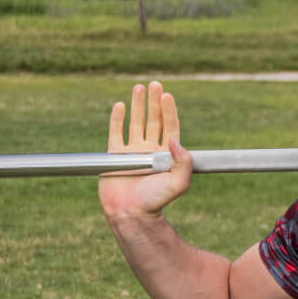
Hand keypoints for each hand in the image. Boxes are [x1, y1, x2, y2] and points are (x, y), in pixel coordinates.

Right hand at [98, 80, 193, 219]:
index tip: (167, 96)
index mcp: (165, 154)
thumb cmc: (156, 201)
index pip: (169, 127)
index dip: (169, 111)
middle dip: (154, 102)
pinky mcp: (114, 155)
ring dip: (137, 105)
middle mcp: (149, 149)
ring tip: (139, 88)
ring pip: (135, 122)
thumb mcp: (178, 184)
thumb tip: (176, 140)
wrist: (131, 213)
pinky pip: (115, 133)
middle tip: (155, 84)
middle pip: (153, 120)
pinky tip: (120, 105)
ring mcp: (132, 151)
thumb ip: (183, 163)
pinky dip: (117, 119)